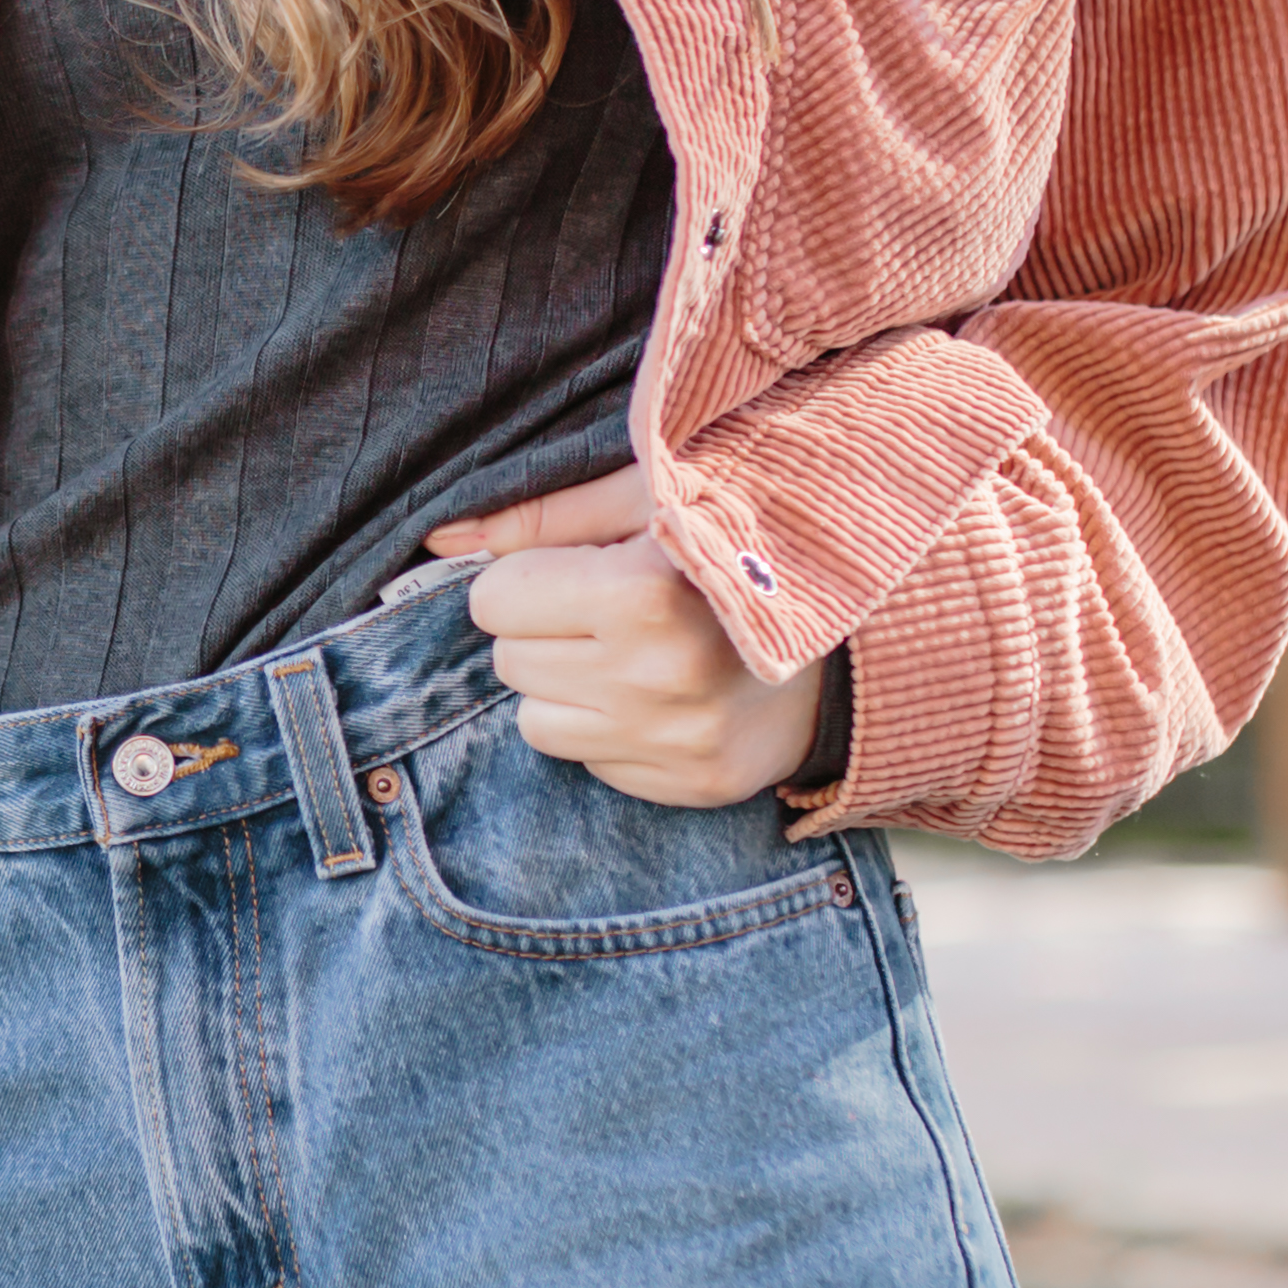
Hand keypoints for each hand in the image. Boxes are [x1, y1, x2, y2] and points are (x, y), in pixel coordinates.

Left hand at [428, 465, 830, 808]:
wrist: (850, 630)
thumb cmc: (733, 546)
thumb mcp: (648, 502)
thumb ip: (540, 517)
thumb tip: (438, 537)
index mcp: (641, 594)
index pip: (493, 600)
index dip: (529, 580)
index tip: (579, 571)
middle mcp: (654, 677)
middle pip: (508, 662)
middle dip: (545, 632)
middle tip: (609, 612)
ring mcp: (673, 741)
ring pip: (534, 722)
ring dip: (568, 687)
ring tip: (632, 654)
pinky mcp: (689, 785)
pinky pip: (588, 764)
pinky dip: (608, 730)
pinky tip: (660, 696)